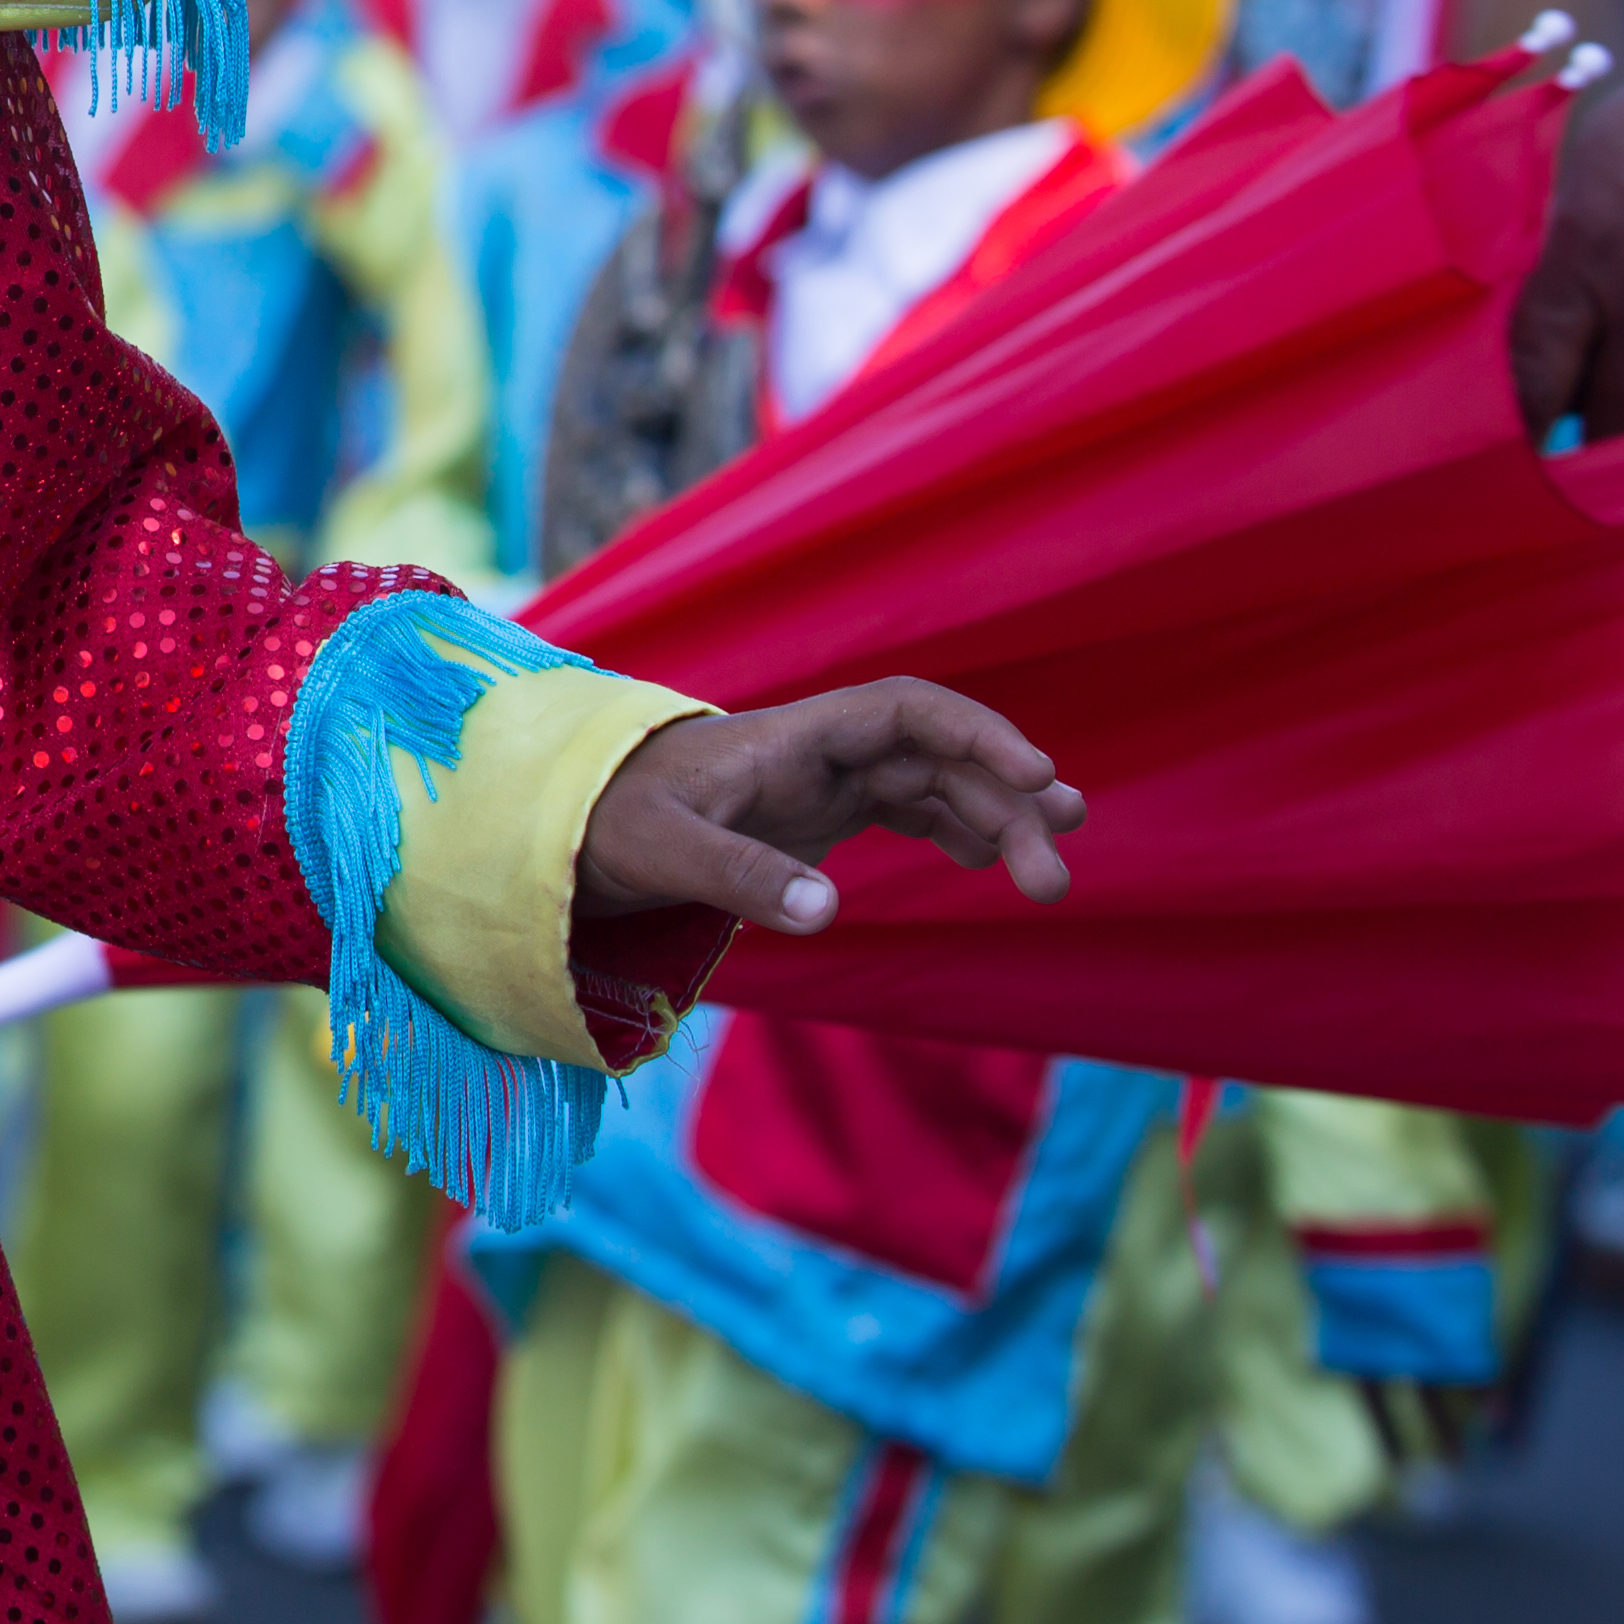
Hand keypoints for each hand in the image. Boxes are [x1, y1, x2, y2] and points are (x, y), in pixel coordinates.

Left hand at [578, 680, 1083, 933]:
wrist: (571, 822)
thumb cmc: (608, 821)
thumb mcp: (662, 850)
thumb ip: (738, 875)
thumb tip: (825, 911)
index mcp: (788, 738)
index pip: (903, 711)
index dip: (975, 733)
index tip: (1035, 775)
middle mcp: (816, 750)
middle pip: (934, 758)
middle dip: (1003, 803)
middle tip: (1052, 875)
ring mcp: (821, 781)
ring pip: (931, 787)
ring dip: (993, 822)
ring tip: (1048, 875)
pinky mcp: (818, 814)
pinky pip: (907, 810)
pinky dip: (957, 831)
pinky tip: (994, 862)